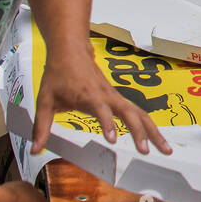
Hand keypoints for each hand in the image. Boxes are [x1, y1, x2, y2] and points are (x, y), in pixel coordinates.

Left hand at [32, 48, 171, 155]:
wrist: (72, 50)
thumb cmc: (57, 74)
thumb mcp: (44, 100)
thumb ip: (41, 127)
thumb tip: (34, 150)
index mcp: (88, 95)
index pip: (101, 110)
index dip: (106, 123)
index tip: (112, 139)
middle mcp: (107, 95)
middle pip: (131, 113)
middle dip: (142, 133)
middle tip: (148, 152)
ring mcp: (116, 96)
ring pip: (140, 114)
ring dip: (153, 131)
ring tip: (166, 150)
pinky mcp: (119, 98)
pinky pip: (138, 112)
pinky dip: (149, 126)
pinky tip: (157, 139)